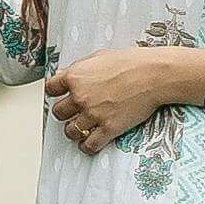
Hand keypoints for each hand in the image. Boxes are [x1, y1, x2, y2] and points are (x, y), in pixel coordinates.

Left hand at [42, 47, 173, 147]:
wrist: (154, 75)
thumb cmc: (131, 62)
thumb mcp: (99, 56)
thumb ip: (80, 68)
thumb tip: (66, 75)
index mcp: (75, 77)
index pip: (50, 88)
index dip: (55, 93)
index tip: (59, 95)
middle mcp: (80, 97)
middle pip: (58, 112)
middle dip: (65, 113)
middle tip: (72, 113)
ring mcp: (93, 114)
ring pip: (70, 131)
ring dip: (74, 131)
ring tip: (80, 129)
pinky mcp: (109, 128)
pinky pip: (89, 145)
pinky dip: (87, 146)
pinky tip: (89, 143)